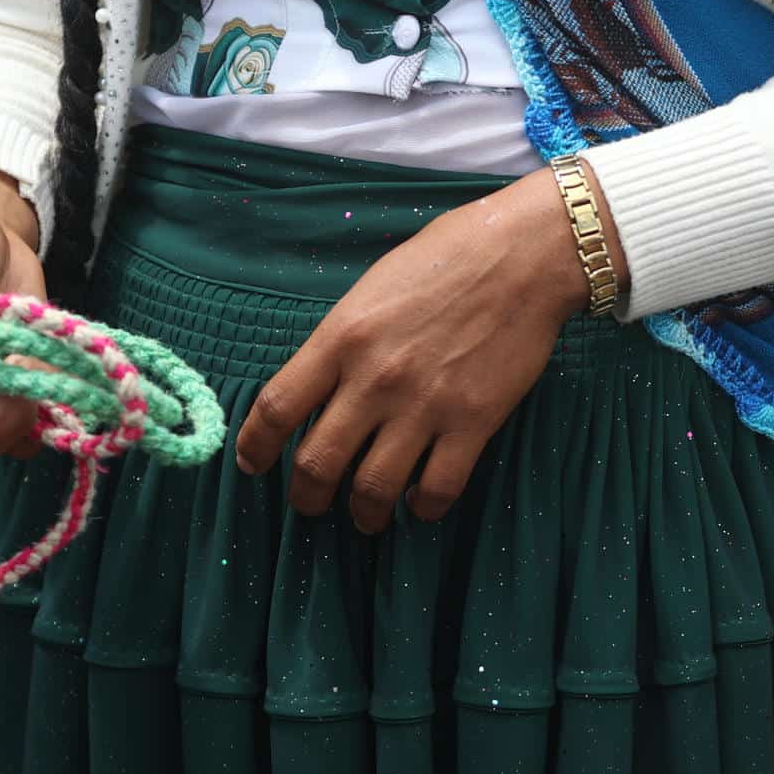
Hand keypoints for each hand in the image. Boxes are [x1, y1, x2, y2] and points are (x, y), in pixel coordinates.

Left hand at [234, 165, 626, 533]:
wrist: (522, 256)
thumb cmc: (444, 260)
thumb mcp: (369, 290)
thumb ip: (340, 342)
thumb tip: (317, 389)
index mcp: (340, 339)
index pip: (276, 408)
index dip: (254, 447)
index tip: (252, 465)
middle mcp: (373, 379)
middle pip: (317, 463)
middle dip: (306, 496)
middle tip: (310, 503)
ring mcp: (423, 406)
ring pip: (372, 489)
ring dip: (361, 514)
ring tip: (364, 517)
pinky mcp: (472, 423)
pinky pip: (436, 489)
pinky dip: (421, 508)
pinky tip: (418, 504)